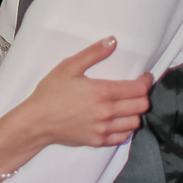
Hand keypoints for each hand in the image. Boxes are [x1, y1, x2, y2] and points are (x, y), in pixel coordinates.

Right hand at [24, 37, 153, 148]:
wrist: (36, 122)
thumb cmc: (50, 93)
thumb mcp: (68, 67)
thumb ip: (93, 53)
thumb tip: (112, 41)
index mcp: (102, 92)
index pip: (139, 89)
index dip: (146, 81)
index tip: (144, 77)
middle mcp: (106, 112)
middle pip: (141, 106)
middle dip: (143, 95)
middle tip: (136, 89)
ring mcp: (103, 129)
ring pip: (135, 122)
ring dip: (135, 112)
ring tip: (127, 104)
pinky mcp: (98, 141)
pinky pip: (123, 137)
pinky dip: (126, 128)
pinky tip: (118, 119)